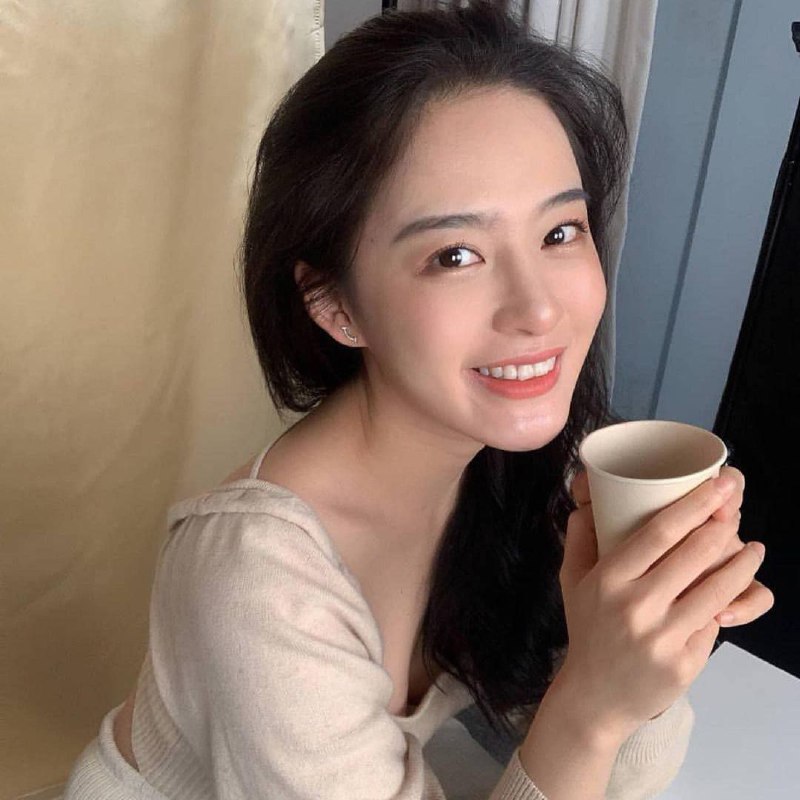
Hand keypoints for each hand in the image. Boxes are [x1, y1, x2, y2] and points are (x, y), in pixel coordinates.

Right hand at [554, 466, 771, 740]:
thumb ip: (579, 539)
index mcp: (609, 579)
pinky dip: (727, 605)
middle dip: (723, 526)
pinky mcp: (684, 663)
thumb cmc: (588, 630)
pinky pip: (713, 624)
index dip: (693, 506)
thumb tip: (586, 502)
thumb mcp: (572, 582)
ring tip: (754, 549)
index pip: (658, 533)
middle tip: (735, 510)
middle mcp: (635, 605)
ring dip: (743, 564)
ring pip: (716, 589)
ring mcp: (661, 637)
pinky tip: (734, 592)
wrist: (595, 697)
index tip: (716, 486)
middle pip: (694, 555)